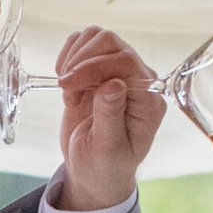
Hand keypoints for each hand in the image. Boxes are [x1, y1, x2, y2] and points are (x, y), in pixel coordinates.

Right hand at [57, 25, 165, 212]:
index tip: (68, 84)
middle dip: (81, 61)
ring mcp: (117, 73)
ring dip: (74, 59)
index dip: (94, 66)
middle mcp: (137, 81)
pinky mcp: (98, 72)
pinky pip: (83, 46)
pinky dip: (68, 58)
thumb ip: (110, 115)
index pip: (125, 62)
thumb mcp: (106, 149)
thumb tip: (113, 82)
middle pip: (110, 42)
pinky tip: (67, 86)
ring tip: (68, 90)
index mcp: (148, 100)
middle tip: (65, 89)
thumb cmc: (104, 168)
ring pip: (96, 38)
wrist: (93, 174)